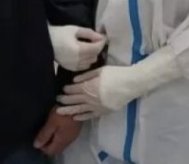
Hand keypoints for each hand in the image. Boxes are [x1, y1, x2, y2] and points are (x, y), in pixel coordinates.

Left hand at [33, 108, 81, 156]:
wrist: (78, 103)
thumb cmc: (63, 112)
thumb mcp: (51, 122)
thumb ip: (44, 135)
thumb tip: (36, 146)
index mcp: (61, 141)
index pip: (50, 152)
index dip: (42, 147)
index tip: (38, 137)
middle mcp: (68, 141)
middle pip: (56, 149)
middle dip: (48, 144)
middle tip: (43, 132)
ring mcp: (73, 136)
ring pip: (61, 143)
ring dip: (54, 139)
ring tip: (49, 128)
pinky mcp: (76, 130)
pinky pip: (65, 138)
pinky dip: (59, 135)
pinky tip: (57, 126)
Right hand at [49, 25, 106, 70]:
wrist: (44, 43)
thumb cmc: (59, 33)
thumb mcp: (74, 30)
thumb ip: (89, 33)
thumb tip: (101, 37)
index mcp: (79, 50)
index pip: (96, 48)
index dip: (102, 42)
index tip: (103, 37)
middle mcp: (78, 60)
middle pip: (95, 55)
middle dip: (97, 48)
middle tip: (95, 40)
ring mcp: (74, 66)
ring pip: (91, 62)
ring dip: (92, 54)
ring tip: (88, 46)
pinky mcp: (71, 69)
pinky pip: (84, 66)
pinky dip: (86, 60)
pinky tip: (83, 54)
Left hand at [57, 49, 181, 120]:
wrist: (132, 83)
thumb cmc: (116, 73)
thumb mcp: (100, 70)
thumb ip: (86, 75)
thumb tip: (74, 81)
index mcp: (89, 86)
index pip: (74, 90)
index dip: (67, 90)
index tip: (61, 89)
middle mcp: (91, 98)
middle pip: (75, 100)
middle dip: (65, 100)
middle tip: (57, 100)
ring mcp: (97, 106)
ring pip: (80, 110)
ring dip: (69, 110)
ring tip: (59, 111)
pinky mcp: (104, 111)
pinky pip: (90, 116)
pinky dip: (82, 117)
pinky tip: (75, 118)